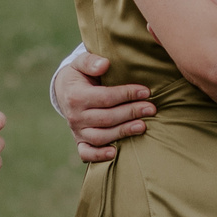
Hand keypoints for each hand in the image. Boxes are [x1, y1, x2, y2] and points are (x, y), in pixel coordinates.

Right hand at [59, 50, 153, 165]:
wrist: (64, 91)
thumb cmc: (80, 75)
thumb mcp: (81, 63)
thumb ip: (91, 61)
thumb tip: (105, 64)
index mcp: (76, 96)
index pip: (105, 97)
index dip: (127, 94)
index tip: (146, 91)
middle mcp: (75, 116)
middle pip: (106, 118)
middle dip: (131, 113)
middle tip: (151, 108)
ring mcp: (77, 131)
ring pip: (100, 136)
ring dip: (123, 132)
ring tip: (143, 126)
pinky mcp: (79, 141)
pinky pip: (86, 153)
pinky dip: (99, 156)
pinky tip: (115, 152)